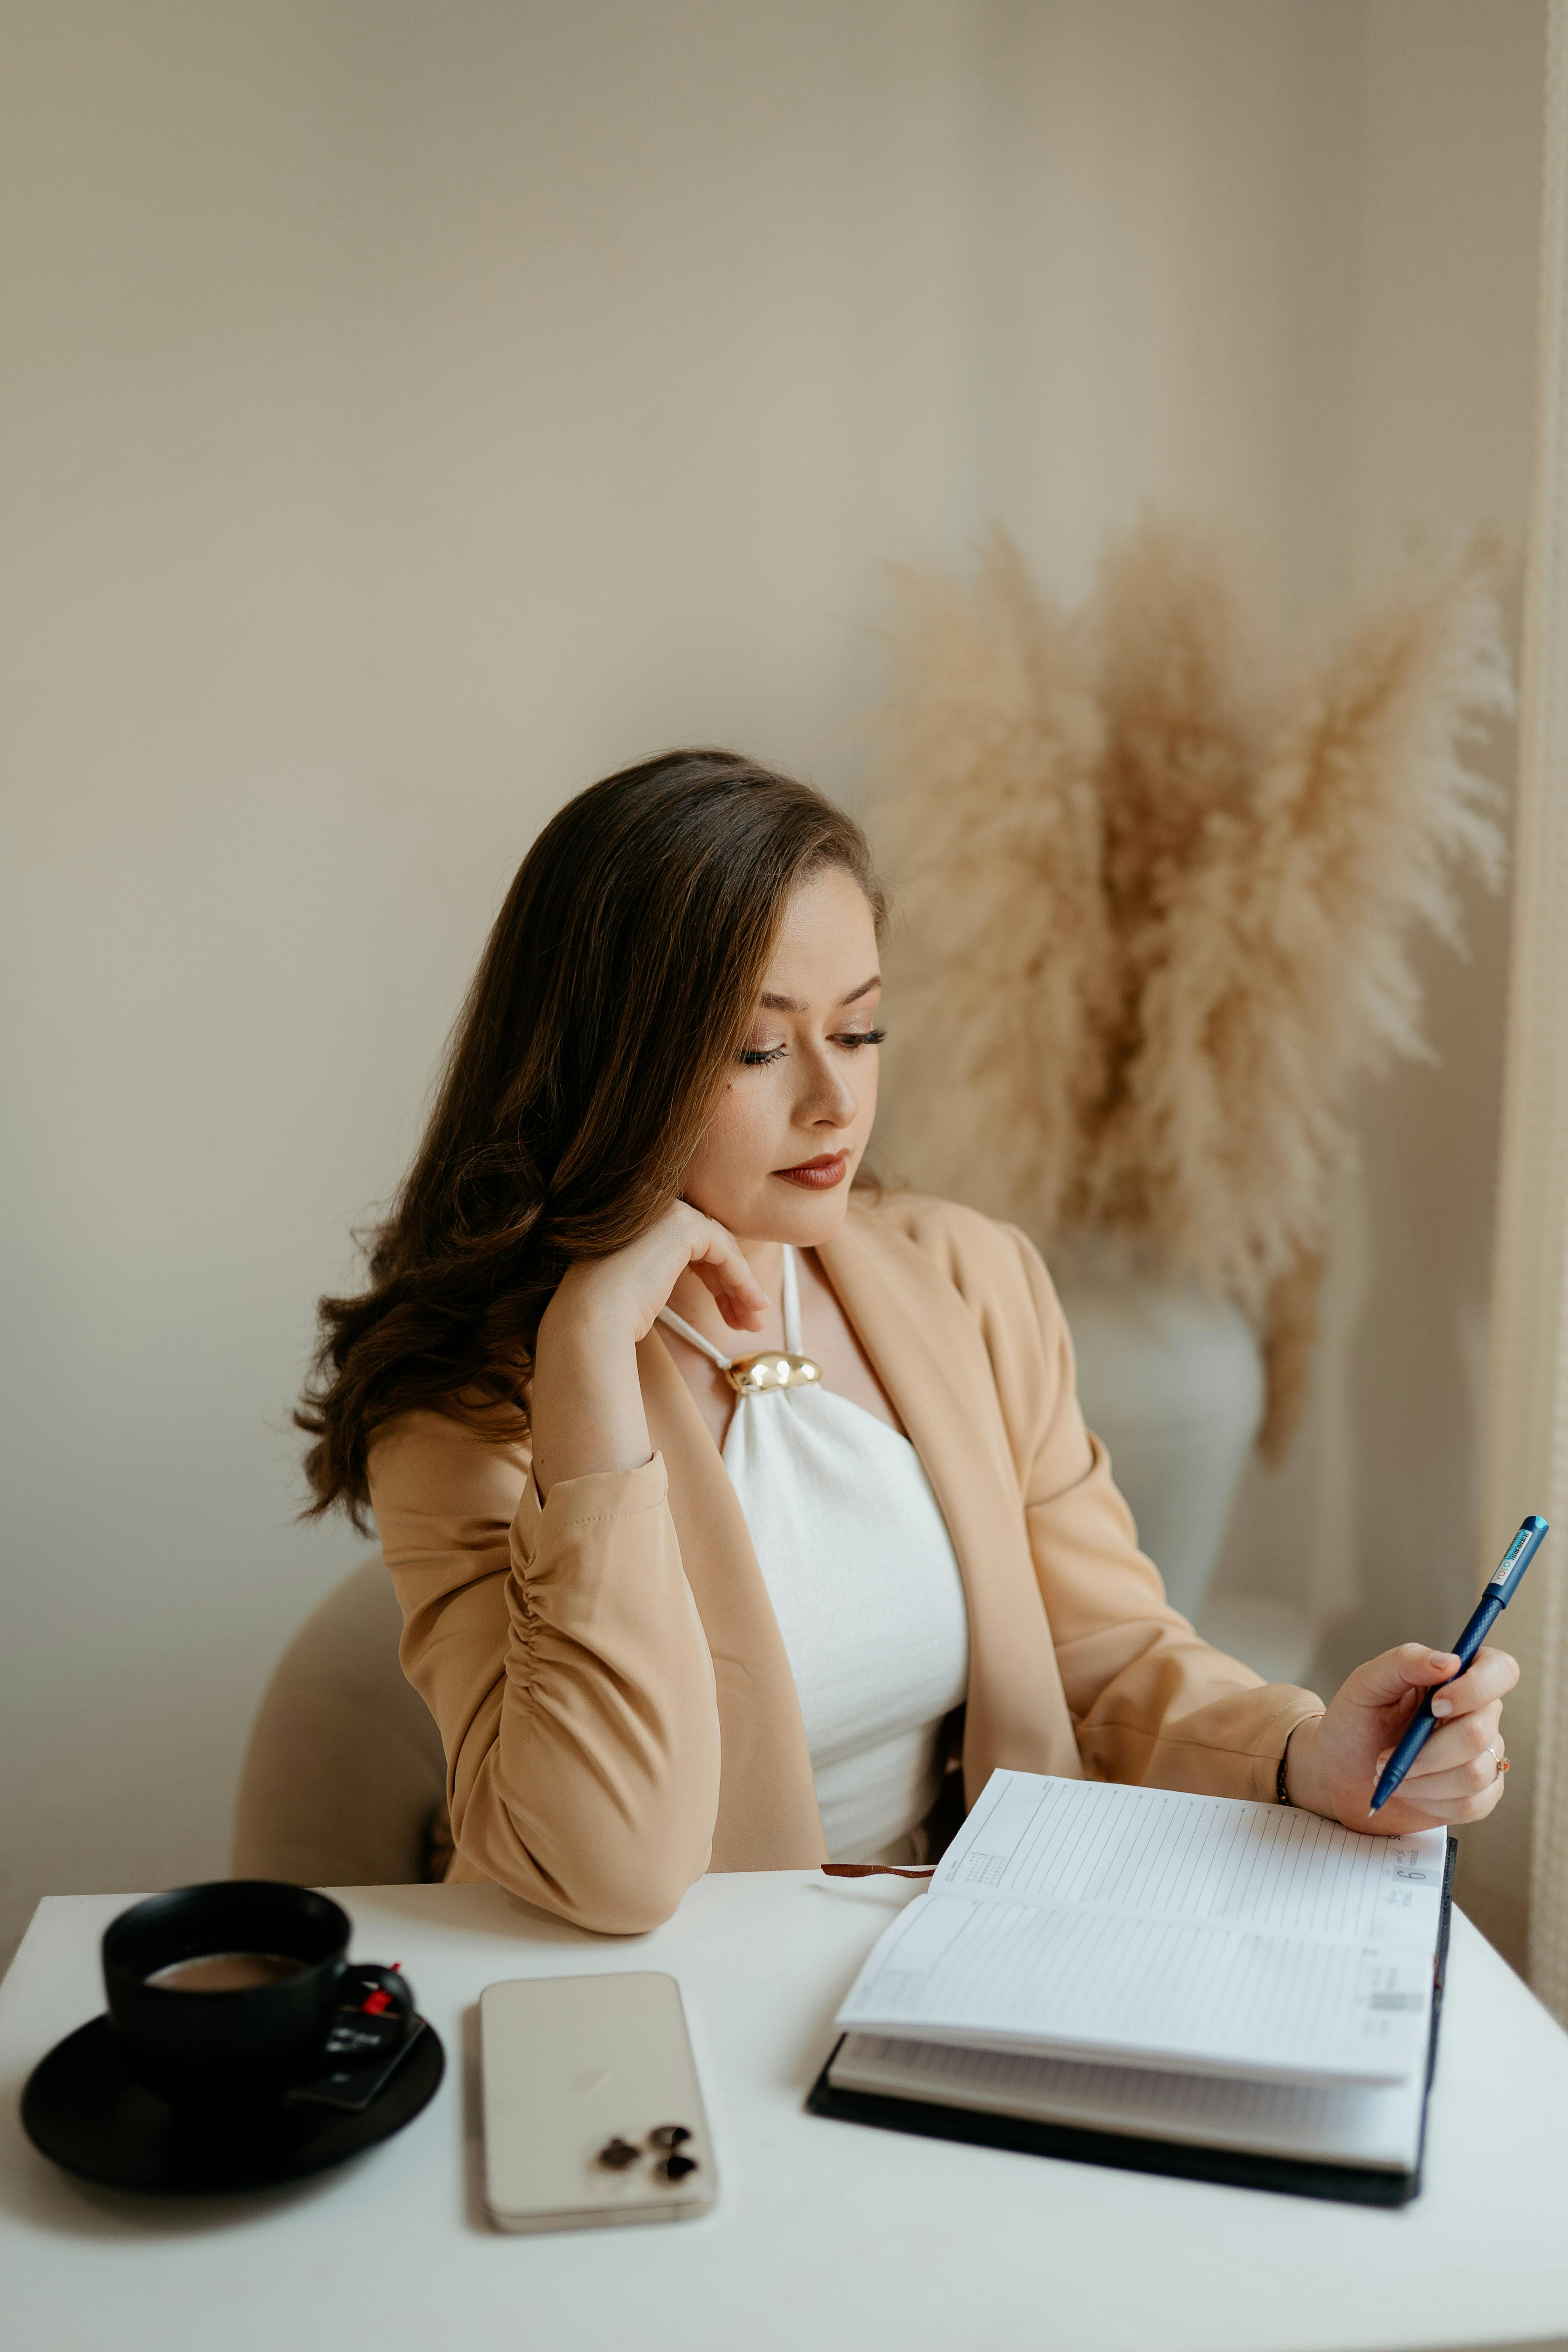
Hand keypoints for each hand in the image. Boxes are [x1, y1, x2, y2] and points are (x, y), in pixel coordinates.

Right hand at [544, 1198, 766, 1350]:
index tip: (730, 1313)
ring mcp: (666, 1210)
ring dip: (741, 1288)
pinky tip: (751, 1306)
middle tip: (748, 1320)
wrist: (591, 1317)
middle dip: (731, 1286)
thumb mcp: (639, 1285)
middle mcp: (651, 1205)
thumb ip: (663, 1271)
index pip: (689, 1244)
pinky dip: (741, 1279)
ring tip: (754, 1322)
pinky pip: (724, 1251)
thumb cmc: (606, 1313)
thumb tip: (704, 1282)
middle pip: (707, 1246)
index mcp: (636, 1217)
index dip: (714, 1280)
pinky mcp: (682, 1224)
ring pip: (720, 1249)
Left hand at [1285, 1642, 1518, 1835]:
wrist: (1340, 1773)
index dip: (1477, 1687)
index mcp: (1457, 1679)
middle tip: (1385, 1756)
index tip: (1436, 1704)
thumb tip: (1450, 1661)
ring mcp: (1484, 1756)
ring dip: (1422, 1779)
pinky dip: (1429, 1801)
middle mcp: (1479, 1715)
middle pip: (1480, 1732)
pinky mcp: (1479, 1795)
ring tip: (1389, 1773)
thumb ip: (1404, 1662)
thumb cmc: (1355, 1723)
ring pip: (1476, 1773)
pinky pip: (1473, 1803)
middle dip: (1426, 1752)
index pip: (1501, 1670)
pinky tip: (1407, 1791)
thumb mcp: (1366, 1684)